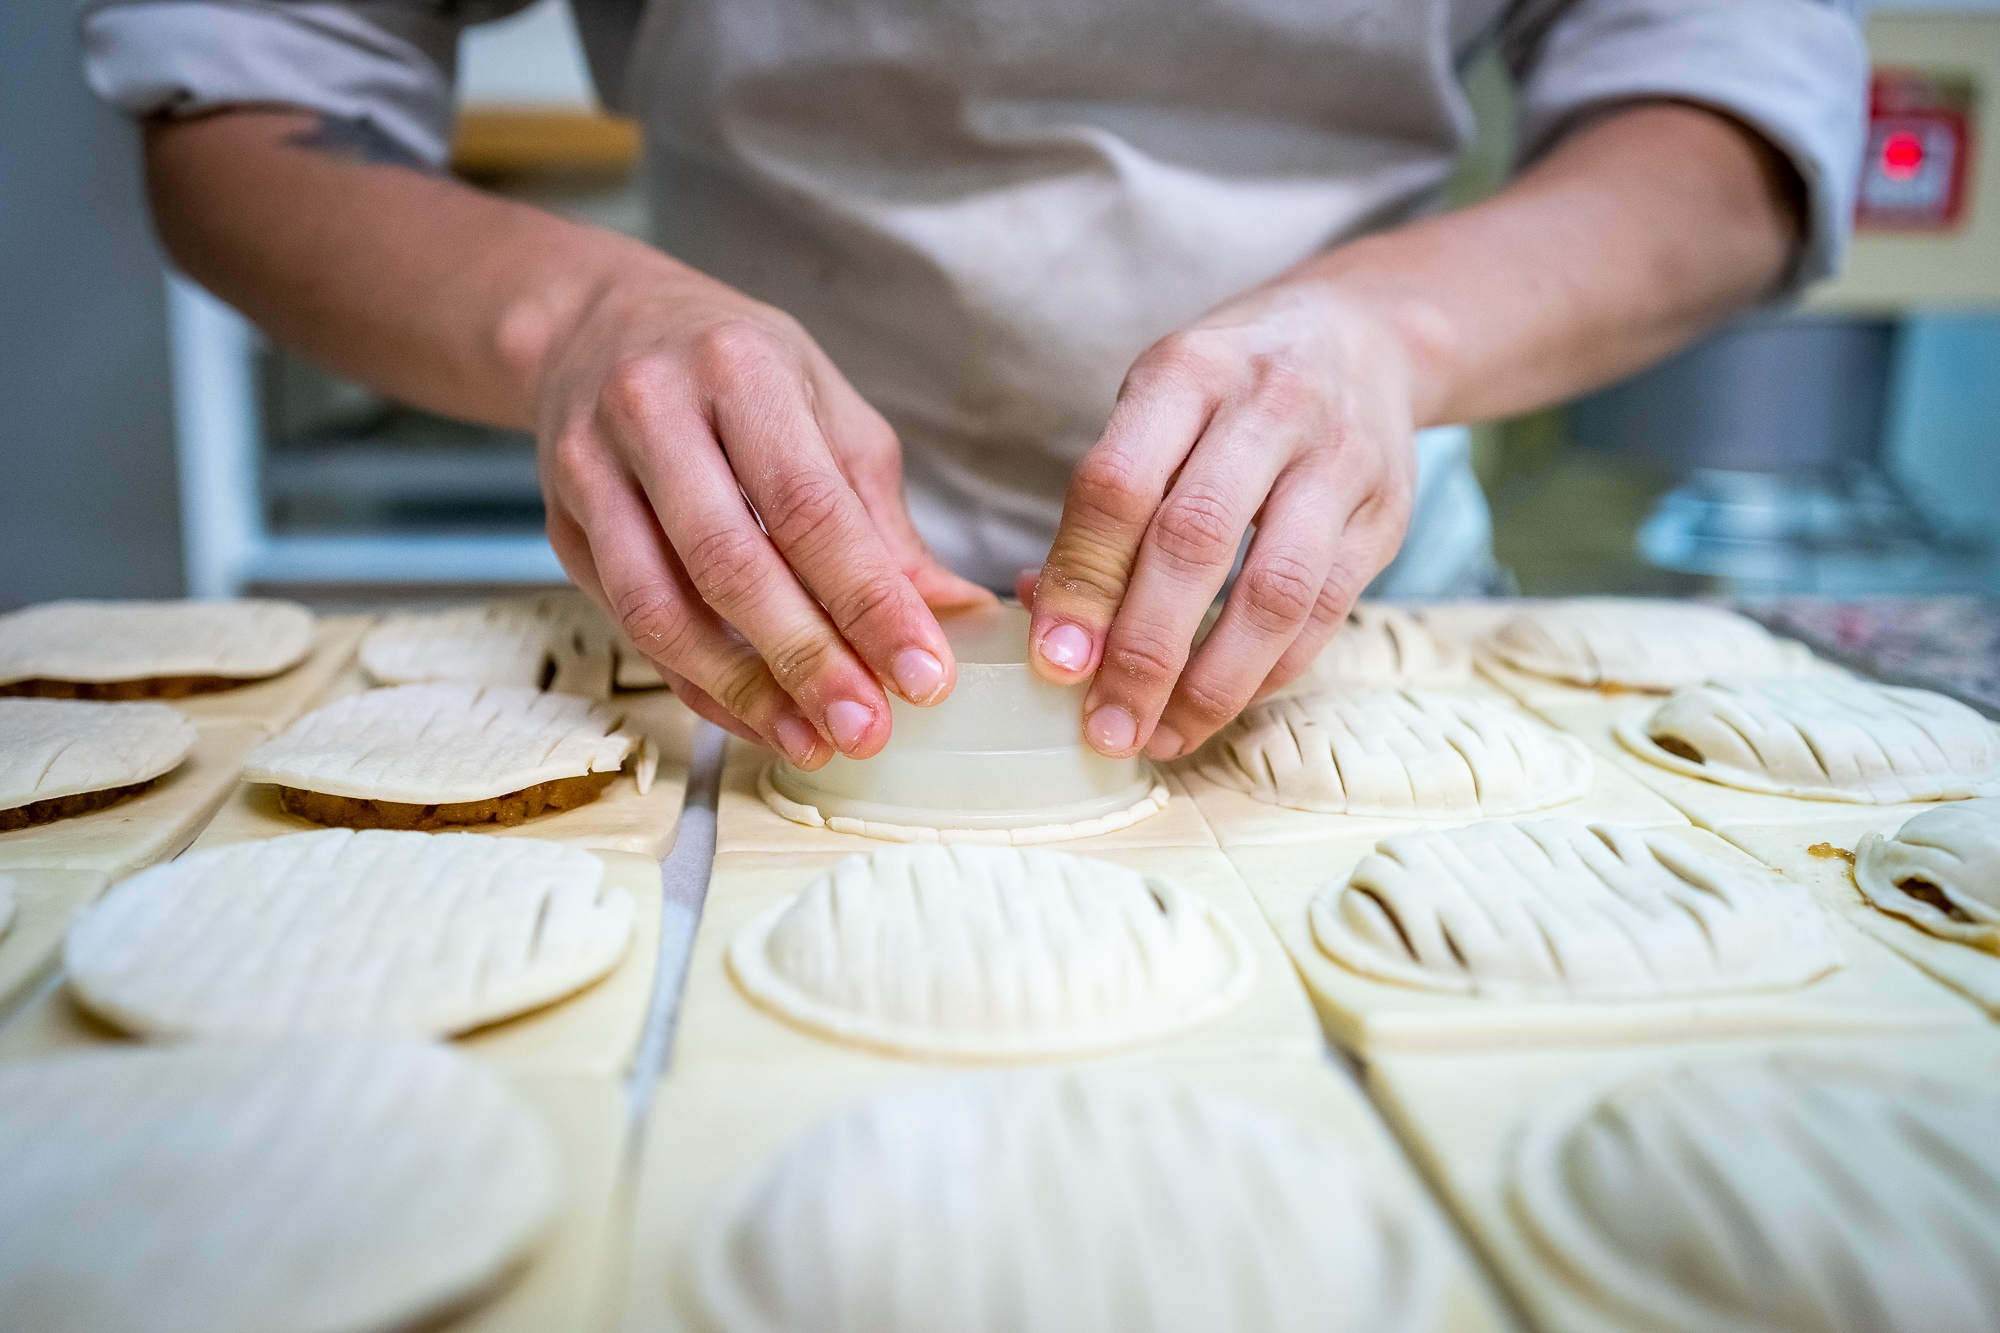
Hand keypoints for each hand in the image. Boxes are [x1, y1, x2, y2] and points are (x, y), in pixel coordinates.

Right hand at [529, 257, 990, 766]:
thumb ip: (878, 519)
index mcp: (740, 370)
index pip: (810, 506)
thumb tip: (952, 617)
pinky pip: (629, 626)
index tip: (925, 675)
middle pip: (731, 563)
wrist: (595, 327)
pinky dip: (695, 684)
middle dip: (807, 661)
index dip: (869, 601)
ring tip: (811, 741)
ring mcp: (592, 471)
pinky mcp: (560, 527)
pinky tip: (753, 719)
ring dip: (742, 692)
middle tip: (867, 727)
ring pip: (661, 608)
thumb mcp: (824, 410)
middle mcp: (653, 412)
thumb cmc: (733, 368)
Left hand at [1026, 280, 1418, 760]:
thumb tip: (1054, 628)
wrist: (1365, 337)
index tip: (1055, 664)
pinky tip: (1221, 705)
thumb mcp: (1155, 407)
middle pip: (1196, 543)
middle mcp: (1269, 406)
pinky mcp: (1388, 513)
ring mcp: (1340, 460)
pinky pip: (1326, 613)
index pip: (1119, 485)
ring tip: (1163, 737)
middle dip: (1144, 652)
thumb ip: (1104, 507)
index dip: (1082, 582)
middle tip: (1106, 728)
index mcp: (1186, 370)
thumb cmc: (1228, 389)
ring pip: (1276, 592)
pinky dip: (1268, 673)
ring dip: (1213, 683)